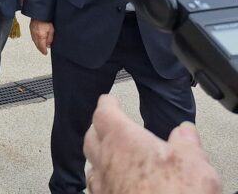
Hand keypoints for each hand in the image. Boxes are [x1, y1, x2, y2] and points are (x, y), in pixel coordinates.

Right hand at [29, 19, 53, 54]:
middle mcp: (34, 34)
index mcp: (40, 36)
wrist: (40, 12)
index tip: (45, 53)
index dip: (43, 51)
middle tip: (43, 51)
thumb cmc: (46, 20)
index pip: (41, 46)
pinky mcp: (31, 28)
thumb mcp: (51, 30)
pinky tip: (37, 40)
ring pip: (34, 41)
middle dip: (40, 48)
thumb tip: (48, 45)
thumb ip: (50, 39)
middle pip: (37, 44)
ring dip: (37, 44)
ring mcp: (32, 31)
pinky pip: (32, 36)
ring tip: (41, 46)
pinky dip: (35, 40)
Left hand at [84, 94, 220, 193]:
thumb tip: (185, 131)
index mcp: (122, 141)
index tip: (108, 100)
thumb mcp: (194, 164)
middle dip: (98, 128)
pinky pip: (96, 187)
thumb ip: (187, 143)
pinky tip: (111, 184)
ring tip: (107, 154)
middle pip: (91, 137)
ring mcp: (103, 186)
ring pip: (90, 164)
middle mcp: (106, 161)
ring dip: (98, 156)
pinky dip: (102, 180)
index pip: (104, 113)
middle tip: (105, 124)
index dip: (107, 104)